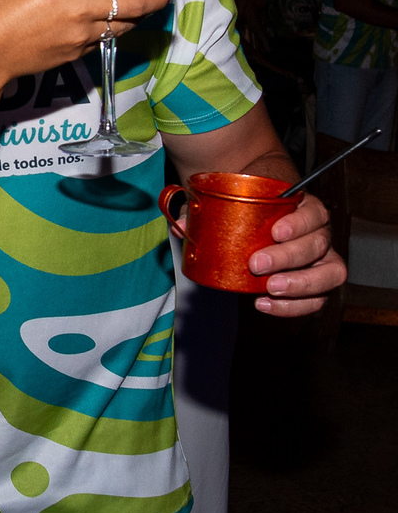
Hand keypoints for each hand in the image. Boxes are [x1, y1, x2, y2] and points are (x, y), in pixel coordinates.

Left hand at [170, 191, 346, 316]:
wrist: (256, 226)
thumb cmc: (246, 213)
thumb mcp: (226, 205)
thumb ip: (204, 212)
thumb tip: (181, 225)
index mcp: (304, 209)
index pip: (314, 213)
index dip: (299, 223)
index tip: (275, 232)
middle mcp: (319, 234)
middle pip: (319, 244)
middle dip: (289, 257)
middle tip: (257, 265)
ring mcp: (322, 261)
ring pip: (330, 274)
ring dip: (301, 284)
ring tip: (269, 288)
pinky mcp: (316, 286)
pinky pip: (316, 300)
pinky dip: (292, 306)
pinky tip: (264, 303)